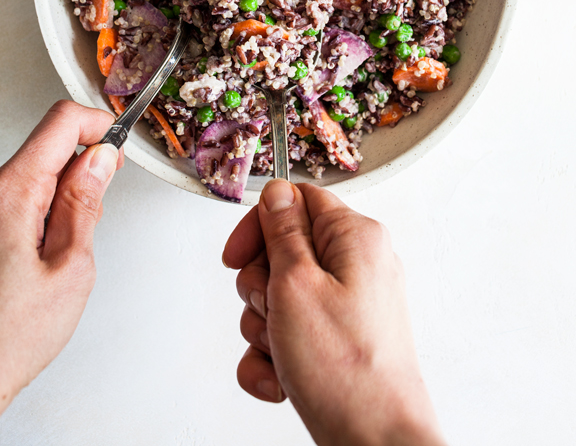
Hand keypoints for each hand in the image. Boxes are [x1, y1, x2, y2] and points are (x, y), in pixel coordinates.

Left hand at [0, 100, 121, 443]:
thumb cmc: (6, 338)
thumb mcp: (71, 267)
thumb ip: (86, 204)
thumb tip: (100, 159)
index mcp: (10, 195)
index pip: (61, 122)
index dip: (98, 126)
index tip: (117, 148)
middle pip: (47, 148)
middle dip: (82, 173)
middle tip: (91, 221)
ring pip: (32, 176)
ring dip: (59, 200)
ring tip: (59, 254)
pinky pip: (14, 200)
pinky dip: (38, 216)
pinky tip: (38, 259)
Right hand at [223, 180, 446, 445]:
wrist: (376, 443)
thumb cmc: (347, 370)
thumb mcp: (296, 285)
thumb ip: (281, 232)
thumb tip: (277, 192)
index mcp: (355, 238)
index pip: (296, 200)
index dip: (259, 225)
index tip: (237, 257)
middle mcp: (356, 266)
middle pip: (281, 251)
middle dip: (261, 288)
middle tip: (274, 312)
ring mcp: (346, 305)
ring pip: (278, 297)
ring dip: (265, 329)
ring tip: (284, 353)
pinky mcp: (337, 340)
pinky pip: (288, 333)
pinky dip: (275, 357)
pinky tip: (281, 379)